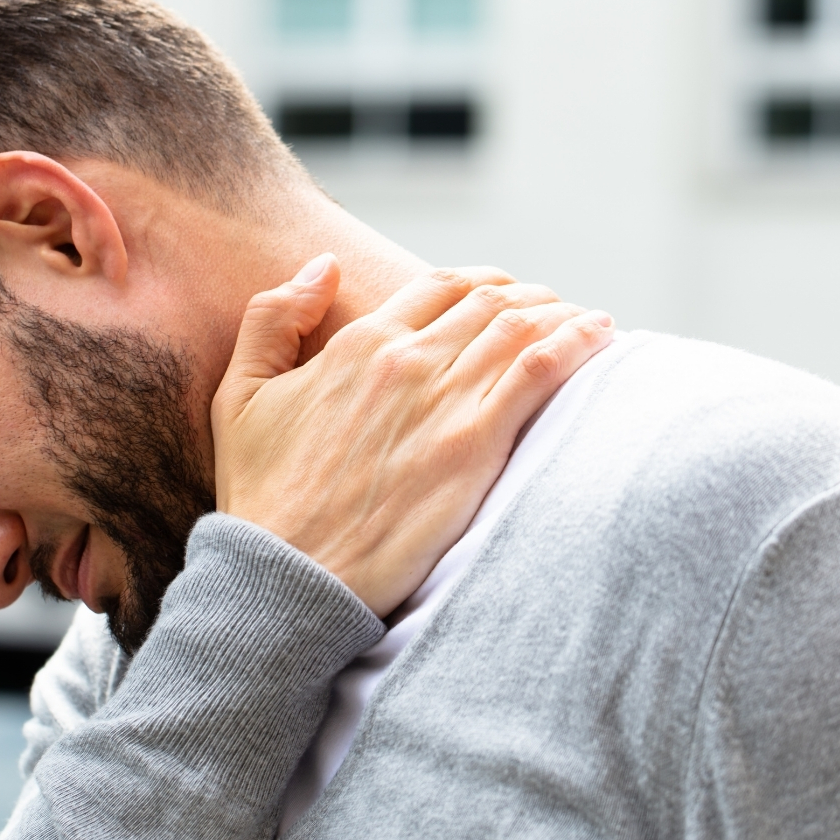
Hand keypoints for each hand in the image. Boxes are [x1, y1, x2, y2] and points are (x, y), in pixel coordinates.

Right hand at [212, 255, 612, 616]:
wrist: (287, 574)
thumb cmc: (262, 496)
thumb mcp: (239, 395)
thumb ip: (272, 319)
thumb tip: (323, 265)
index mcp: (359, 344)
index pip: (439, 286)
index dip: (481, 283)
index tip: (503, 295)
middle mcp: (406, 360)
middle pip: (490, 301)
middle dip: (530, 296)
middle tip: (554, 310)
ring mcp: (444, 401)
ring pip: (523, 326)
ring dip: (562, 313)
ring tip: (588, 321)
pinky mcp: (475, 446)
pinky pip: (541, 371)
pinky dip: (577, 343)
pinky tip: (601, 337)